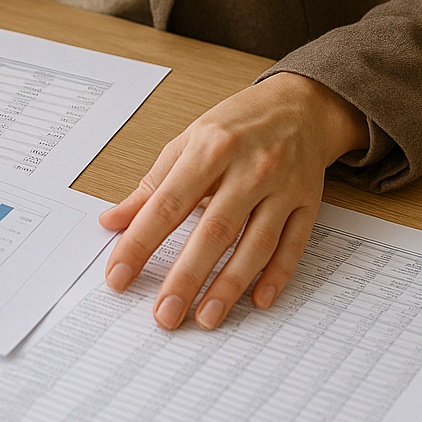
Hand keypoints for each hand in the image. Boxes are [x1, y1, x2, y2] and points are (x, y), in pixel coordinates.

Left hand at [98, 72, 368, 330]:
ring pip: (256, 244)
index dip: (140, 242)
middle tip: (165, 315)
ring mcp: (283, 186)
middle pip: (215, 230)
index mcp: (210, 148)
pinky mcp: (308, 202)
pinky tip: (258, 300)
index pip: (168, 203)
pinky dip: (277, 275)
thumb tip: (113, 220)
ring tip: (205, 317)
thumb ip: (152, 185)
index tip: (118, 275)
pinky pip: (292, 245)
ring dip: (230, 285)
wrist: (300, 104)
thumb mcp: (189, 140)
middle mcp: (249, 168)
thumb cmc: (238, 124)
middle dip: (187, 276)